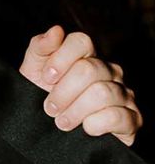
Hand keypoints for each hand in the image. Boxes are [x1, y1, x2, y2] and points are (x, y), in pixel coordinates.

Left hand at [19, 26, 140, 144]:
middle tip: (50, 108)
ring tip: (62, 122)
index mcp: (86, 56)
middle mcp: (108, 71)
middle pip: (88, 70)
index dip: (60, 59)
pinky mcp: (131, 119)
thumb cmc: (41, 96)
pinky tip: (85, 128)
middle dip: (62, 92)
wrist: (48, 132)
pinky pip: (118, 116)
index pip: (81, 41)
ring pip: (102, 93)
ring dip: (75, 111)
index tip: (46, 78)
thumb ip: (40, 47)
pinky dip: (95, 124)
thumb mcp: (33, 71)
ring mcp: (123, 93)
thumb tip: (56, 31)